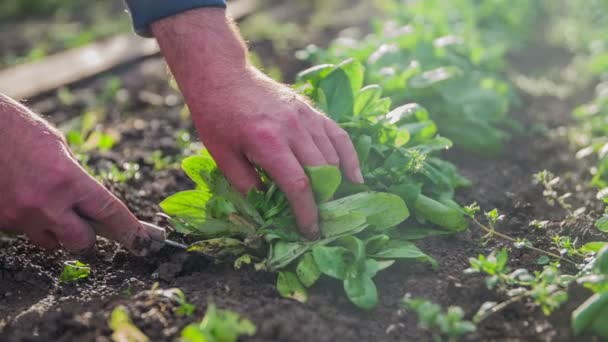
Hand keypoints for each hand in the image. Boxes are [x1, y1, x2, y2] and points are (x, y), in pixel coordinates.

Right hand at [0, 95, 150, 254]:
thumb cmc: (16, 128)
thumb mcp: (58, 146)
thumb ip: (76, 176)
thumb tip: (89, 201)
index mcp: (67, 179)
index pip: (109, 212)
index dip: (129, 229)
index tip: (141, 242)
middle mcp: (45, 203)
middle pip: (81, 241)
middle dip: (87, 235)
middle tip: (83, 219)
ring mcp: (19, 216)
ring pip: (51, 242)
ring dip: (56, 230)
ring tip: (45, 202)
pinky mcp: (0, 222)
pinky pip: (25, 232)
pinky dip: (30, 221)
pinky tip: (23, 198)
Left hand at [152, 8, 362, 238]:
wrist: (224, 76)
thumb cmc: (218, 117)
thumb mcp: (222, 156)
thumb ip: (247, 185)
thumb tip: (269, 209)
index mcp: (268, 143)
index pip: (299, 185)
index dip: (307, 213)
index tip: (310, 232)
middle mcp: (293, 129)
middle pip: (322, 173)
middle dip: (324, 202)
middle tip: (319, 220)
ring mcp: (306, 117)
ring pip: (333, 157)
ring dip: (335, 184)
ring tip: (330, 203)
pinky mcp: (312, 111)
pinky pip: (339, 136)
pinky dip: (350, 158)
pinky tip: (356, 176)